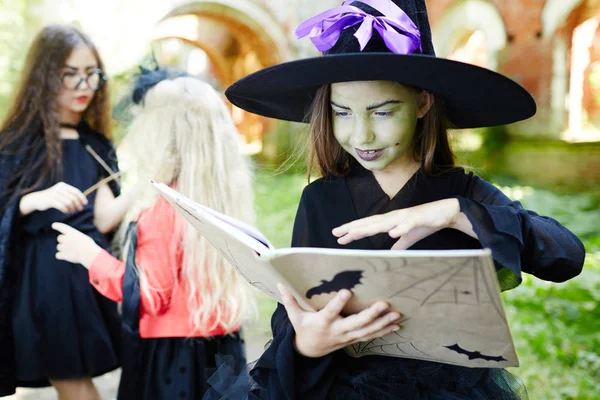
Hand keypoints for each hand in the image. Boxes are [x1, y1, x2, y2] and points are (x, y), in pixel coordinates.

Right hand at [21, 182, 87, 214]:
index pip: (75, 191)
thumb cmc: (52, 197)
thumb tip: (83, 201)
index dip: (82, 198)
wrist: (37, 199)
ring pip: (68, 202)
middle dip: (78, 204)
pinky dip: (66, 210)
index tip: (85, 204)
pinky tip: (66, 212)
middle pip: (73, 197)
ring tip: (72, 211)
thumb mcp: (61, 193)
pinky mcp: (50, 200)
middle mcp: (59, 188)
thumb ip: (70, 195)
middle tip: (79, 209)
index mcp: (63, 185)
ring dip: (72, 208)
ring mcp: (54, 194)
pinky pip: (62, 206)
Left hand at [53, 222, 101, 267]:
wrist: (88, 253)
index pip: (62, 227)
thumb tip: (72, 244)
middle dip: (63, 240)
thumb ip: (75, 239)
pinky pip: (58, 255)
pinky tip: (65, 256)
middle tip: (69, 243)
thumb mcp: (84, 238)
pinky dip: (60, 255)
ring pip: (59, 247)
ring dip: (63, 248)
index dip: (57, 226)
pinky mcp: (64, 255)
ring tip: (71, 251)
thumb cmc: (89, 245)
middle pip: (59, 238)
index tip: (53, 225)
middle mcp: (66, 238)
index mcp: (72, 232)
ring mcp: (64, 247)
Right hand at [278, 284, 401, 357]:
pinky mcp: (353, 339)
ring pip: (367, 331)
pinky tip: (396, 326)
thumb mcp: (294, 316)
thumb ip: (290, 300)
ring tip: (396, 315)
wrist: (310, 351)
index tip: (347, 291)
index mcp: (322, 322)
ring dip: (382, 323)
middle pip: (356, 324)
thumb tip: (280, 284)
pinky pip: (371, 336)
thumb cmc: (303, 329)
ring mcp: (347, 337)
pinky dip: (384, 331)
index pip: (330, 312)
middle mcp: (337, 330)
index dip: (338, 303)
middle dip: (370, 315)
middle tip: (383, 304)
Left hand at [332, 199, 460, 249]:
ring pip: (383, 223)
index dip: (352, 231)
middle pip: (369, 223)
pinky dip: (399, 229)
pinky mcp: (417, 219)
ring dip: (368, 228)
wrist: (446, 212)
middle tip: (336, 234)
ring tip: (354, 233)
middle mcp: (393, 217)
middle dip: (352, 228)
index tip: (338, 237)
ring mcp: (404, 217)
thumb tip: (390, 252)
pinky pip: (407, 225)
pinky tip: (391, 234)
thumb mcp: (409, 237)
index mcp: (390, 221)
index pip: (367, 226)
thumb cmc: (426, 223)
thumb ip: (398, 244)